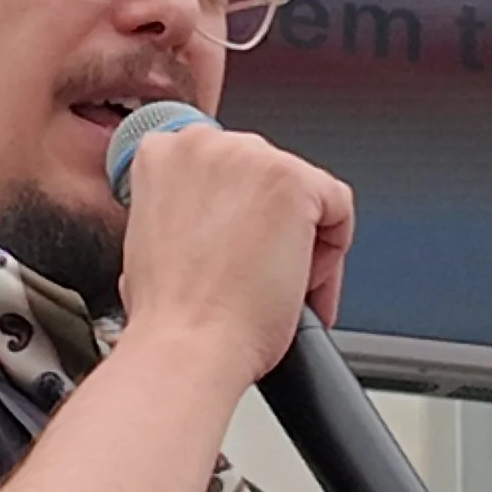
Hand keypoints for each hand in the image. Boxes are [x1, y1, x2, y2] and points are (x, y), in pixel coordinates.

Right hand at [119, 122, 354, 388]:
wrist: (186, 347)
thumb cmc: (171, 314)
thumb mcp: (153, 238)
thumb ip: (185, 208)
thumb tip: (215, 216)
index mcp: (164, 153)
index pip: (228, 168)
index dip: (237, 212)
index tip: (240, 243)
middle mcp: (203, 143)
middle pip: (267, 177)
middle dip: (271, 227)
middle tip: (262, 273)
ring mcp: (251, 159)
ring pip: (305, 193)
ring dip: (301, 241)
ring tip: (280, 286)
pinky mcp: (293, 182)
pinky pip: (337, 208)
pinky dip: (332, 254)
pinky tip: (300, 287)